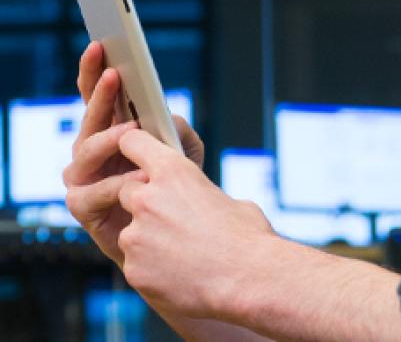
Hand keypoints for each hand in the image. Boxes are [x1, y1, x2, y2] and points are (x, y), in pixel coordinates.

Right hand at [64, 41, 204, 264]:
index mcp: (112, 131)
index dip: (95, 71)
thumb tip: (167, 118)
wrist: (178, 236)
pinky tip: (137, 178)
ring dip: (110, 139)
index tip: (101, 45)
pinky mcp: (84, 208)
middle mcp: (92, 151)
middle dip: (101, 94)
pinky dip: (118, 184)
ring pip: (85, 150)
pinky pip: (93, 191)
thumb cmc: (178, 188)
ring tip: (132, 132)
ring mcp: (84, 178)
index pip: (98, 96)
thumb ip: (177, 130)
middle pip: (89, 117)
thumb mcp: (185, 152)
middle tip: (115, 74)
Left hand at [115, 129, 275, 318]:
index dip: (135, 149)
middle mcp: (148, 199)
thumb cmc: (250, 239)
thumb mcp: (232, 202)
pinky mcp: (133, 269)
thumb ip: (204, 196)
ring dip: (149, 241)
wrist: (249, 281)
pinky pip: (136, 265)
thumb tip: (205, 203)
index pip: (134, 143)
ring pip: (131, 234)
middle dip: (144, 205)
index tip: (138, 157)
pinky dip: (153, 270)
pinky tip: (181, 276)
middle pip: (127, 193)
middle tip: (173, 222)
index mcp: (174, 172)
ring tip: (185, 256)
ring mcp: (136, 236)